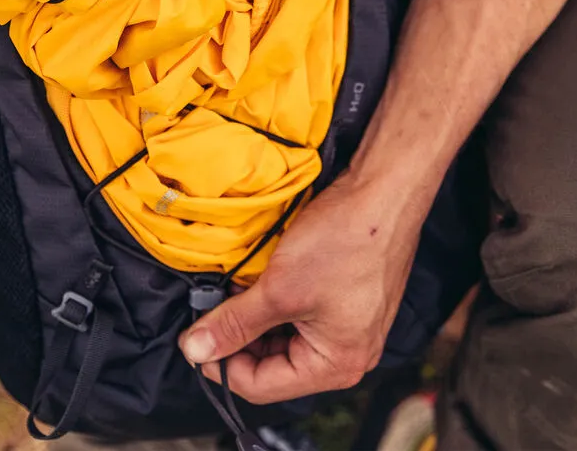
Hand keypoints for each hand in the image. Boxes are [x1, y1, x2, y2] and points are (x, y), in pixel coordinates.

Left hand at [177, 170, 425, 403]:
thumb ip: (234, 323)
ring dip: (256, 316)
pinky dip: (276, 301)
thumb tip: (195, 350)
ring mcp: (350, 326)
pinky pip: (301, 314)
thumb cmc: (343, 241)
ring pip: (285, 336)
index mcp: (336, 365)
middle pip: (274, 363)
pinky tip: (261, 277)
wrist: (383, 192)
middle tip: (211, 308)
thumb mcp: (278, 287)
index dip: (221, 363)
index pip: (261, 385)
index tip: (193, 337)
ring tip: (235, 288)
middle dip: (239, 336)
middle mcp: (348, 354)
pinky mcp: (347, 299)